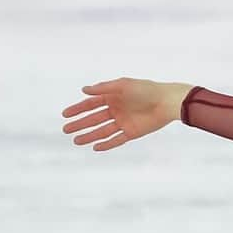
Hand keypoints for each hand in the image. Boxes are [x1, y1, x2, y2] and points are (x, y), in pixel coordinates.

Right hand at [61, 78, 192, 151]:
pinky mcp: (132, 132)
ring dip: (89, 135)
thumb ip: (104, 88)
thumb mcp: (123, 85)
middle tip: (66, 129)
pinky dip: (106, 144)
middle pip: (94, 118)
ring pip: (103, 130)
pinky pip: (116, 140)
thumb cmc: (147, 90)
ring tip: (76, 140)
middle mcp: (118, 109)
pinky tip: (95, 147)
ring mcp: (124, 121)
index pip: (92, 103)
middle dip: (80, 124)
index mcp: (114, 97)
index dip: (78, 109)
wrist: (167, 102)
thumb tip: (84, 90)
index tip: (65, 114)